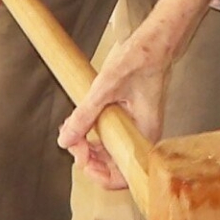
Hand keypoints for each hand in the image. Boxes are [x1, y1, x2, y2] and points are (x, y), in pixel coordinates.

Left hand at [58, 0, 207, 189]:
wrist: (153, 42)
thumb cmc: (140, 60)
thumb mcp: (105, 87)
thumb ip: (84, 115)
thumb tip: (65, 139)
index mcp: (144, 134)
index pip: (124, 177)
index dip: (99, 175)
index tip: (82, 159)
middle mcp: (141, 137)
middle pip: (113, 166)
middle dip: (88, 158)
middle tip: (71, 141)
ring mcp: (135, 129)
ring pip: (109, 154)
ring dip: (88, 147)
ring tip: (71, 131)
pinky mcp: (129, 121)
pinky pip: (109, 139)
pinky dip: (92, 136)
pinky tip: (79, 124)